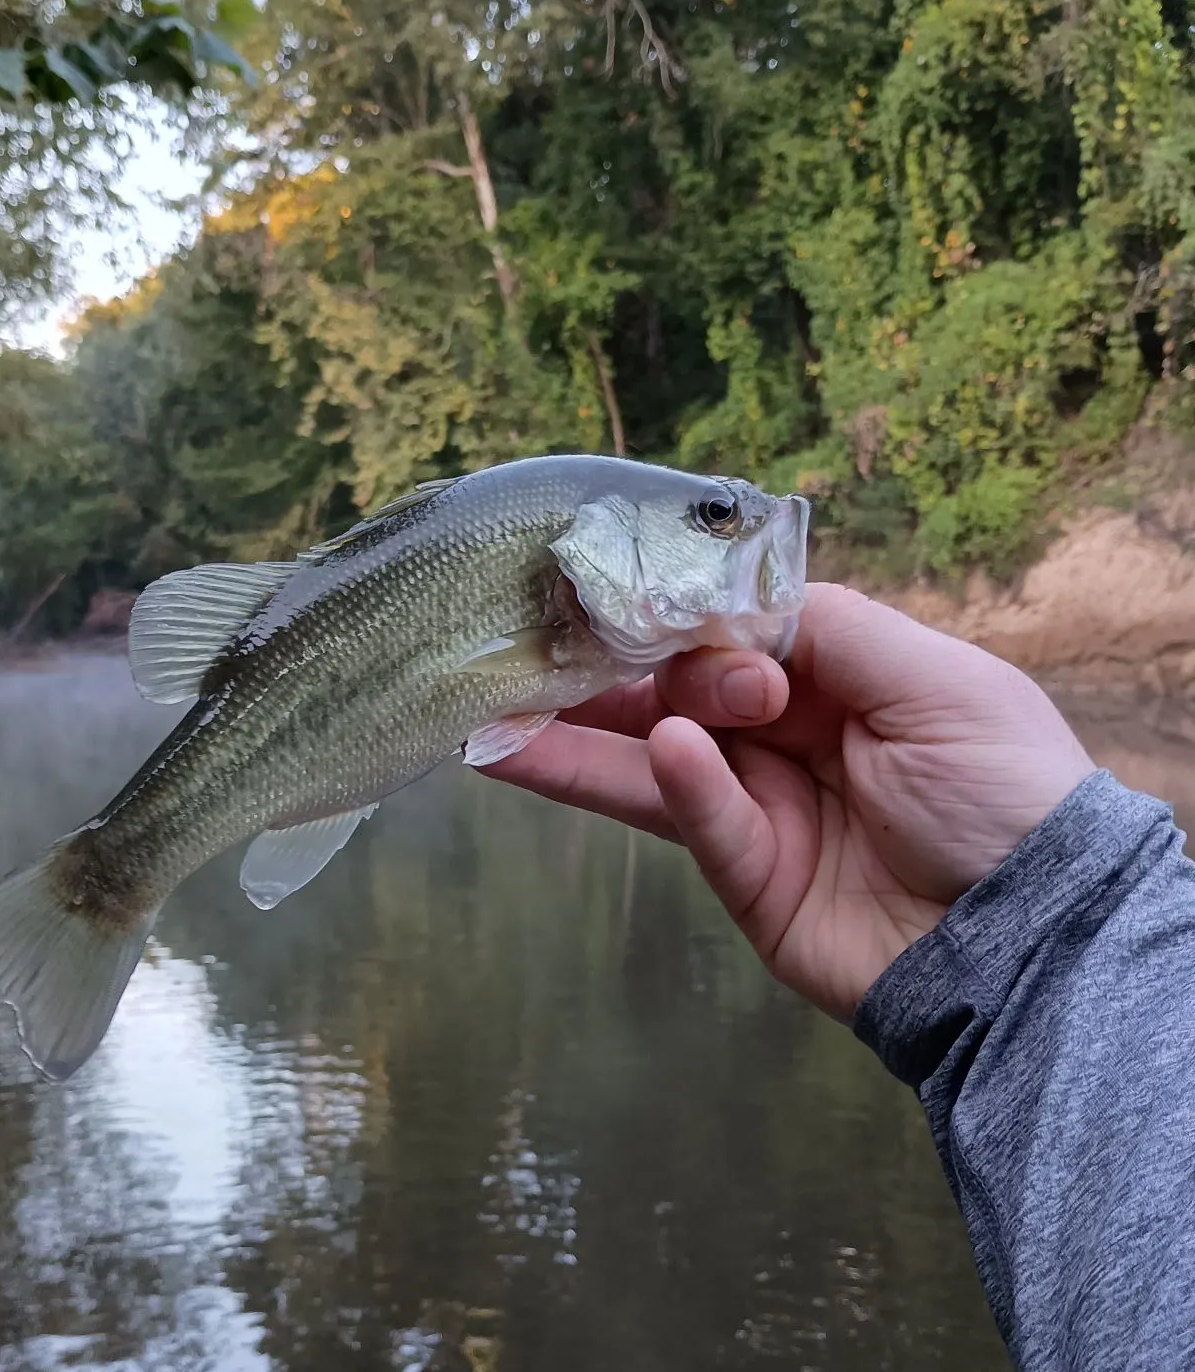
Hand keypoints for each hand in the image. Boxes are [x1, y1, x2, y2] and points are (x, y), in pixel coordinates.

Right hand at [484, 582, 1096, 1019]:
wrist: (1034, 941)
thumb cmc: (1004, 791)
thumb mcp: (937, 680)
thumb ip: (827, 627)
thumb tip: (726, 606)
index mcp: (830, 678)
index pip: (725, 634)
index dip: (677, 615)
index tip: (617, 592)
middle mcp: (780, 737)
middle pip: (671, 695)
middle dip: (608, 671)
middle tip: (540, 646)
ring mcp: (757, 809)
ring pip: (652, 762)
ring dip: (578, 737)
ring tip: (499, 714)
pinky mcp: (746, 878)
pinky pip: (701, 821)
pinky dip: (684, 784)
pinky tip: (666, 749)